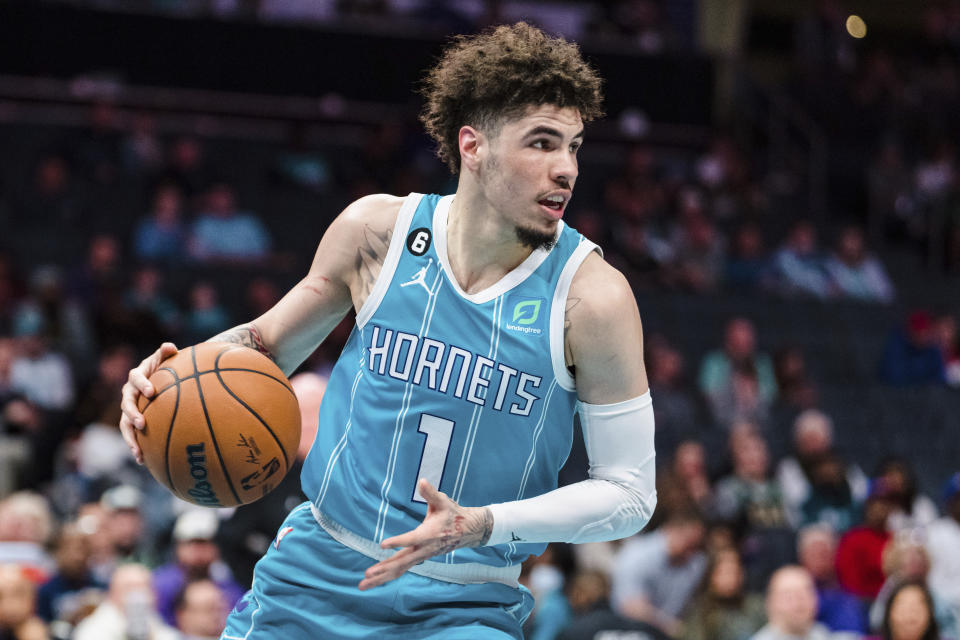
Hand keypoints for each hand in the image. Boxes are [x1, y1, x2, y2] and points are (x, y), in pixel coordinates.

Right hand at [119, 342, 177, 463]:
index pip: (136, 377)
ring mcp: (129, 408)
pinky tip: (143, 460)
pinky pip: (132, 435)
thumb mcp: (165, 359)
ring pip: (124, 424)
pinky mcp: (132, 422)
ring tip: (137, 451)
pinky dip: (136, 446)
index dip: (142, 384)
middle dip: (132, 414)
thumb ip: (166, 353)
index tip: (152, 392)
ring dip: (130, 437)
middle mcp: (129, 392)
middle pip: (126, 404)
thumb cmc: (165, 368)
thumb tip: (169, 346)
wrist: (160, 379)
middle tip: (142, 423)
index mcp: (137, 375)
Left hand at [358, 479, 492, 590]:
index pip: (411, 539)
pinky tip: (376, 580)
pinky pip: (402, 569)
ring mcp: (421, 556)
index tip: (383, 545)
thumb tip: (421, 481)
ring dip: (381, 577)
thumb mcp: (443, 501)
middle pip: (401, 562)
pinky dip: (388, 575)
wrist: (468, 531)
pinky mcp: (419, 558)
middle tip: (367, 575)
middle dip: (383, 569)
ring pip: (399, 569)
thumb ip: (431, 493)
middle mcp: (423, 549)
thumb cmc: (452, 513)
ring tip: (363, 584)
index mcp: (429, 534)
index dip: (398, 542)